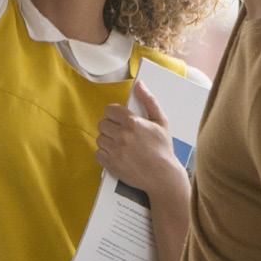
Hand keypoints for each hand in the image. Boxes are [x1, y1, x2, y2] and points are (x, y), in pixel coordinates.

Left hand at [96, 81, 186, 200]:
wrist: (163, 176)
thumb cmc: (163, 148)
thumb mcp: (161, 121)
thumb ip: (149, 101)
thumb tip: (139, 84)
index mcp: (133, 122)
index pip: (109, 110)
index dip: (114, 114)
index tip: (120, 120)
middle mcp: (122, 135)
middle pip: (102, 124)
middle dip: (110, 127)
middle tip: (121, 134)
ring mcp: (115, 151)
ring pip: (100, 138)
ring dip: (107, 141)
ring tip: (120, 145)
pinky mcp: (111, 164)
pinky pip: (98, 153)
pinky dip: (105, 154)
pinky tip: (117, 155)